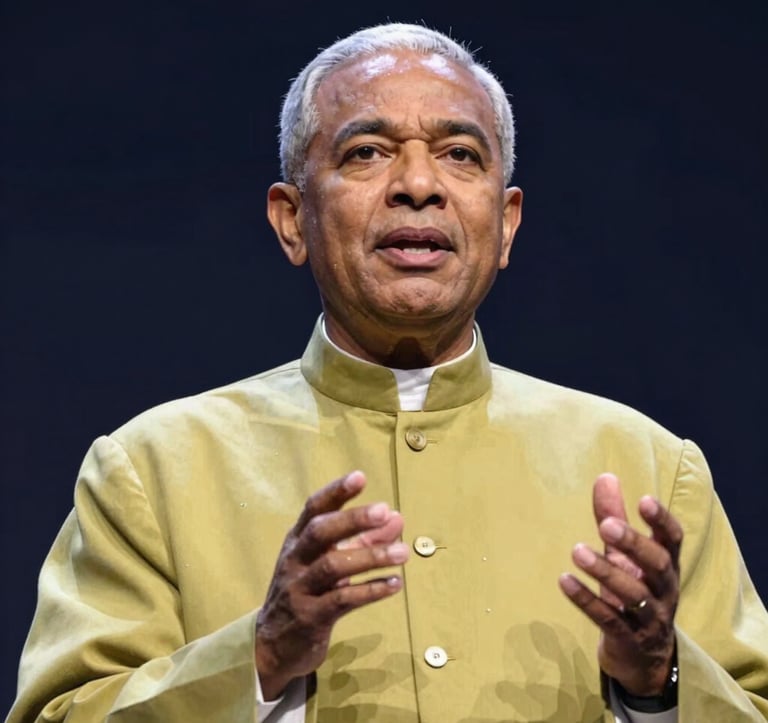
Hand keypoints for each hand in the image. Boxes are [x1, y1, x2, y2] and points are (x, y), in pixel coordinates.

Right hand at [254, 470, 408, 699]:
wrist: (272, 646)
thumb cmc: (307, 592)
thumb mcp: (330, 561)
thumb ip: (363, 540)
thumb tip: (397, 518)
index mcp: (297, 540)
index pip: (314, 508)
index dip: (336, 492)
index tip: (360, 476)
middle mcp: (295, 559)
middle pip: (320, 532)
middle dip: (353, 519)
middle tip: (385, 511)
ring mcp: (299, 588)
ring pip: (332, 566)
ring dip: (370, 556)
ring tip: (402, 552)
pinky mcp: (309, 618)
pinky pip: (341, 600)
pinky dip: (370, 590)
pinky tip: (394, 584)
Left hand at [558, 473, 681, 695]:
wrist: (642, 659)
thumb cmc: (633, 592)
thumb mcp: (624, 556)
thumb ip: (614, 516)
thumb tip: (605, 476)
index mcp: (665, 567)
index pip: (672, 541)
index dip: (661, 521)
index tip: (644, 500)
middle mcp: (663, 591)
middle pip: (657, 565)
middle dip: (633, 544)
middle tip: (605, 526)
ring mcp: (648, 618)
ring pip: (633, 595)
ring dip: (605, 572)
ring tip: (576, 551)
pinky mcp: (627, 639)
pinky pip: (608, 619)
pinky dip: (586, 600)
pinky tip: (564, 581)